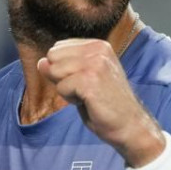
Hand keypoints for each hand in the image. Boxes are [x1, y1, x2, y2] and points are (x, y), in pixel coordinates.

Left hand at [37, 38, 165, 166]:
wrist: (129, 124)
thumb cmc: (106, 104)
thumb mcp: (82, 79)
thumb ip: (62, 68)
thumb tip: (40, 62)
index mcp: (97, 45)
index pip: (57, 48)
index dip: (63, 70)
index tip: (85, 82)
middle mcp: (97, 49)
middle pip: (53, 57)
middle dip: (62, 77)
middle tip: (86, 90)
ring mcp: (95, 63)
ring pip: (55, 71)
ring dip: (67, 89)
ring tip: (88, 96)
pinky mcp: (90, 80)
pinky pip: (61, 88)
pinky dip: (71, 99)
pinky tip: (89, 102)